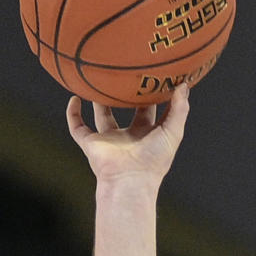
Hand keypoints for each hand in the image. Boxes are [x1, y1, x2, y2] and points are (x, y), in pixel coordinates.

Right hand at [66, 88, 189, 184]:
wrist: (130, 180)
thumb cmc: (154, 161)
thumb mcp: (173, 132)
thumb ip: (180, 108)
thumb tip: (183, 85)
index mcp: (146, 135)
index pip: (149, 110)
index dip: (150, 95)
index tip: (150, 76)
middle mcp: (126, 137)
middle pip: (124, 111)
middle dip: (125, 95)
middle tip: (125, 74)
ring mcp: (108, 140)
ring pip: (101, 116)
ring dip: (98, 100)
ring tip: (98, 79)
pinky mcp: (91, 144)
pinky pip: (78, 128)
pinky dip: (73, 115)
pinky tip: (74, 98)